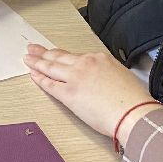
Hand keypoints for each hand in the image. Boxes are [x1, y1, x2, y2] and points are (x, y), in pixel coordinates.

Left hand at [22, 44, 152, 139]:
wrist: (133, 113)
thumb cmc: (133, 101)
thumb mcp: (122, 76)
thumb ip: (107, 74)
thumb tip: (102, 80)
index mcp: (100, 59)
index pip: (75, 56)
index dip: (62, 54)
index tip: (55, 52)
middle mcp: (85, 64)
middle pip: (59, 56)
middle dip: (44, 52)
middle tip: (33, 48)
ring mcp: (75, 78)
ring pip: (50, 67)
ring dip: (37, 62)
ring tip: (28, 58)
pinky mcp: (69, 93)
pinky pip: (49, 84)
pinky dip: (39, 78)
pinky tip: (33, 75)